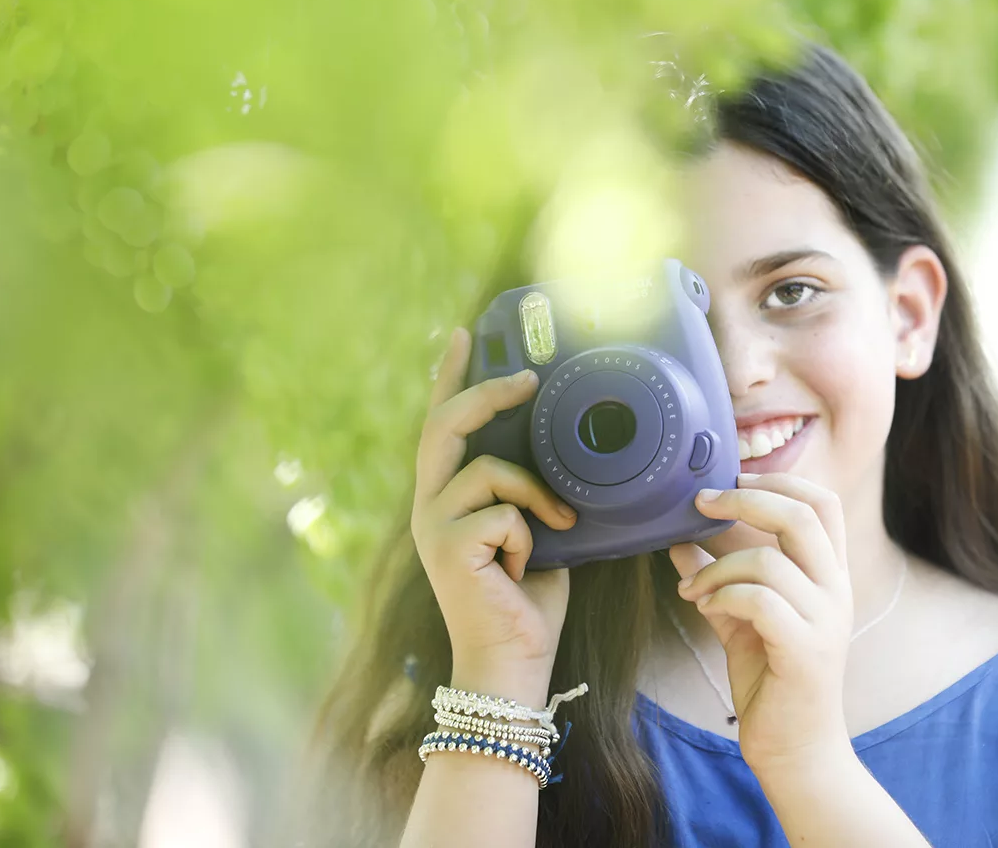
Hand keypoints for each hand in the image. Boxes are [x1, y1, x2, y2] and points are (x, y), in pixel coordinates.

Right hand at [412, 327, 577, 700]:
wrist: (515, 661)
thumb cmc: (528, 600)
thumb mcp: (537, 531)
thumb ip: (532, 492)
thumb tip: (568, 448)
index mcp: (448, 497)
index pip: (443, 425)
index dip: (451, 378)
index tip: (464, 336)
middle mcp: (429, 505)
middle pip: (446, 426)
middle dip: (487, 392)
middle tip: (530, 377)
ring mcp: (433, 524)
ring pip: (490, 471)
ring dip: (536, 495)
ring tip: (559, 526)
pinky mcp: (447, 546)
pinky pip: (504, 512)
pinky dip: (530, 536)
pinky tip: (522, 570)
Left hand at [669, 472, 854, 771]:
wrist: (795, 753)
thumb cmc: (771, 683)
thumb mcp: (741, 620)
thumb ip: (719, 578)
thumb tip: (678, 540)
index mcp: (829, 576)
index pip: (822, 502)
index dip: (777, 479)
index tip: (731, 480)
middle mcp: (836, 591)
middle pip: (803, 514)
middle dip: (745, 498)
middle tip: (700, 503)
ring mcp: (825, 621)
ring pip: (770, 560)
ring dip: (716, 567)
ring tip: (692, 589)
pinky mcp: (804, 652)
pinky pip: (760, 601)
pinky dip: (722, 596)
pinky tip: (702, 608)